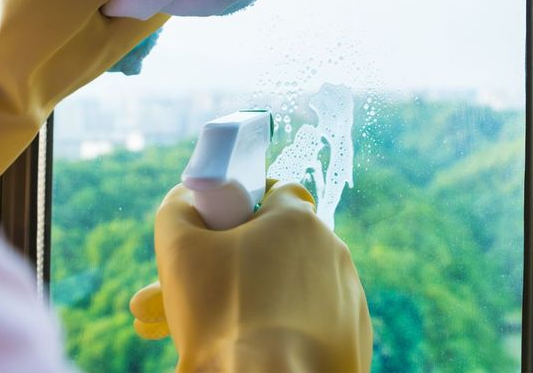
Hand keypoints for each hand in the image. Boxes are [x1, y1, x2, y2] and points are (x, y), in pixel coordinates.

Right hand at [130, 181, 372, 371]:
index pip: (274, 190)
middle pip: (281, 240)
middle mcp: (332, 249)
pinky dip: (289, 323)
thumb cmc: (221, 316)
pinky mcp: (353, 333)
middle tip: (210, 287)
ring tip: (224, 322)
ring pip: (296, 280)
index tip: (221, 231)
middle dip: (245, 257)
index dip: (244, 204)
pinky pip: (315, 315)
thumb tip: (187, 195)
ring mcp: (348, 293)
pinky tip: (257, 342)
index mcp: (298, 219)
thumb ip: (179, 207)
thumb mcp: (178, 249)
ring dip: (265, 291)